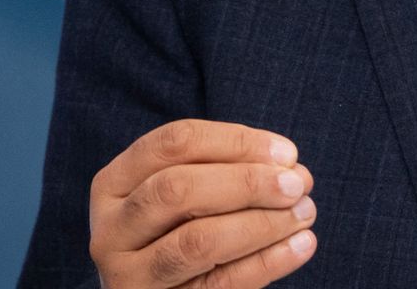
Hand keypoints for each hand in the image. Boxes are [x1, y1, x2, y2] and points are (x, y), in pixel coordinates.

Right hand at [88, 119, 318, 287]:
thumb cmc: (180, 230)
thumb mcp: (186, 195)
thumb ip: (228, 172)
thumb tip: (291, 169)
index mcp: (114, 183)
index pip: (173, 143)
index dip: (236, 142)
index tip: (287, 153)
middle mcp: (111, 229)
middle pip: (178, 189)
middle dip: (248, 182)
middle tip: (298, 184)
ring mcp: (127, 275)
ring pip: (197, 241)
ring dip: (262, 223)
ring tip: (305, 213)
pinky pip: (219, 285)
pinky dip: (267, 262)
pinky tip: (302, 245)